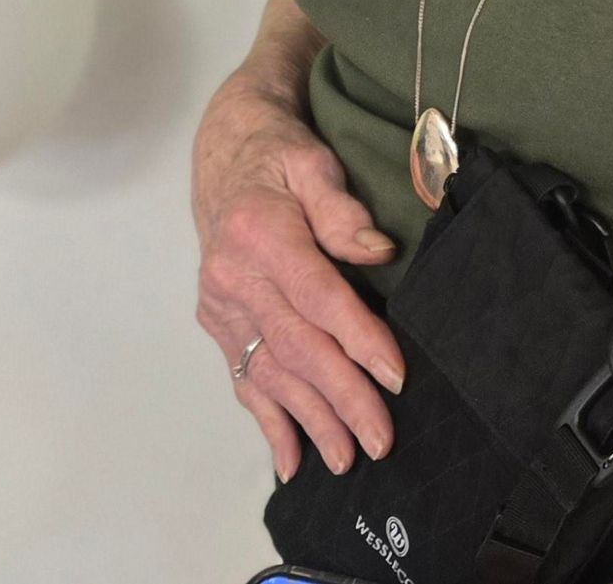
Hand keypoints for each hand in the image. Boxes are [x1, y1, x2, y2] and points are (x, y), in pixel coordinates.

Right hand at [192, 73, 407, 482]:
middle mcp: (234, 278)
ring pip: (270, 373)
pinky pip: (242, 379)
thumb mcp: (313, 162)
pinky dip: (268, 421)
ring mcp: (221, 306)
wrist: (225, 151)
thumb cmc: (280, 154)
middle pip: (295, 346)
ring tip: (346, 458)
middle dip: (340, 397)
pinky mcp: (217, 323)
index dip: (358, 338)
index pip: (317, 297)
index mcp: (261, 234)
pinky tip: (290, 460)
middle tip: (380, 439)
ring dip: (309, 421)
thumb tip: (379, 251)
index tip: (394, 376)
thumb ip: (342, 210)